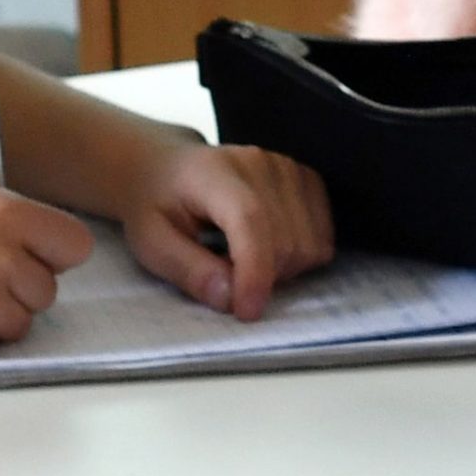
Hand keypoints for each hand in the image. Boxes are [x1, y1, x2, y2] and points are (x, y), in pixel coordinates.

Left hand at [119, 143, 333, 321]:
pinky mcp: (306, 181)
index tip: (246, 311)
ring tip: (246, 263)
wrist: (166, 169)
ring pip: (310, 244)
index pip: (251, 219)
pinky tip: (269, 252)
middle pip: (286, 240)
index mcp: (212, 173)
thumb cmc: (156, 206)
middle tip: (228, 280)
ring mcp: (288, 169)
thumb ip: (188, 270)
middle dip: (263, 278)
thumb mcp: (151, 244)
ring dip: (284, 271)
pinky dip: (302, 258)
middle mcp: (258, 164)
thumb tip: (229, 298)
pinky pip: (324, 237)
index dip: (255, 271)